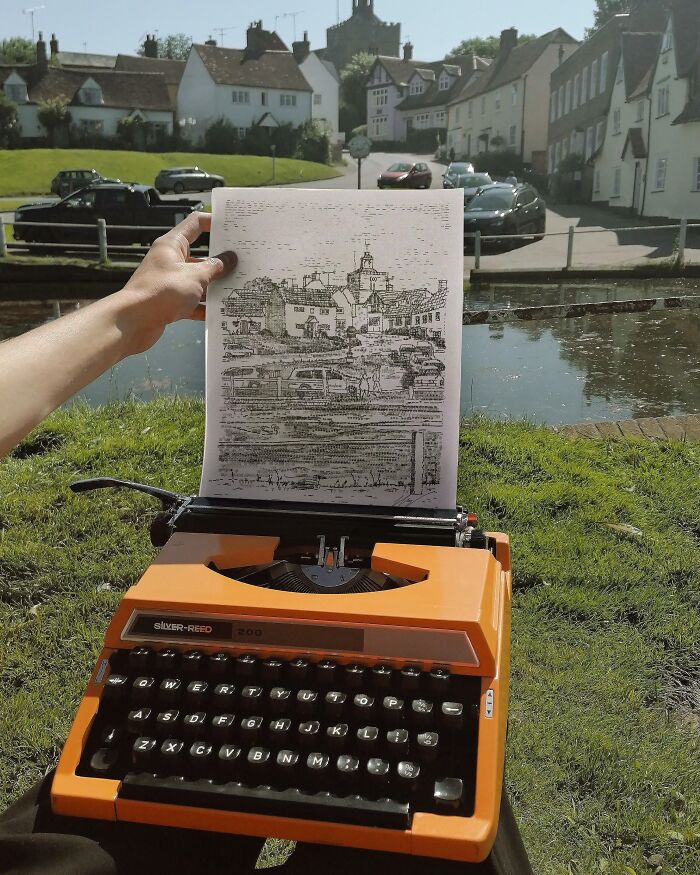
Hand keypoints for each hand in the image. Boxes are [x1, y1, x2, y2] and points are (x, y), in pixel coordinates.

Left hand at [120, 212, 235, 353]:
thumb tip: (229, 259)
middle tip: (243, 264)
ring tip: (238, 289)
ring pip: (197, 281)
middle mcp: (170, 260)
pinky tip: (221, 312)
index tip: (233, 227)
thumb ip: (214, 268)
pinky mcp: (169, 302)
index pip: (196, 224)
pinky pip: (192, 301)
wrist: (133, 322)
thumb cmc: (162, 291)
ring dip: (215, 286)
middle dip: (220, 261)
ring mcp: (170, 282)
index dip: (214, 222)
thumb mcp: (195, 276)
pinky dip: (204, 307)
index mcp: (173, 245)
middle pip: (200, 256)